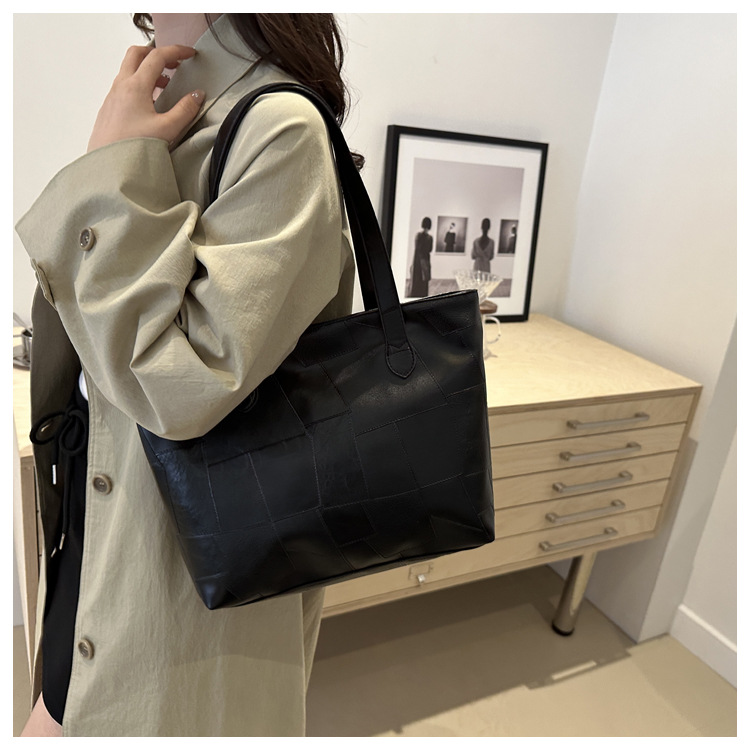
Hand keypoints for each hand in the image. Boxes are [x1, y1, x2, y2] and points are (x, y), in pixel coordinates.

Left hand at [87, 45, 204, 152]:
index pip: (157, 56)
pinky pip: (124, 85)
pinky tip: (150, 102)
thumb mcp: (167, 130)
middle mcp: (121, 86)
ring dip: (148, 70)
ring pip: (129, 70)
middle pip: (137, 54)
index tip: (190, 54)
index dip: (176, 51)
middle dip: (158, 54)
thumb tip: (197, 95)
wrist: (107, 167)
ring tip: (165, 84)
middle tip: (175, 63)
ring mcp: (112, 96)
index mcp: (135, 86)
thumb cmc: (133, 149)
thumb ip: (185, 110)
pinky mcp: (109, 108)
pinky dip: (139, 84)